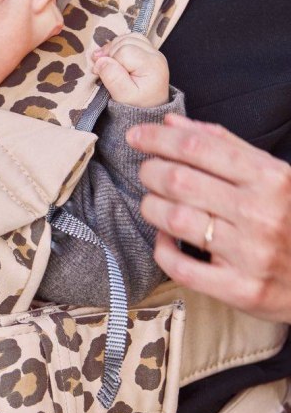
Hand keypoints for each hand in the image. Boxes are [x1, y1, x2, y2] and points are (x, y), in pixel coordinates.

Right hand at [91, 33, 169, 107]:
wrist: (147, 110)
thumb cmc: (136, 105)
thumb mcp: (122, 96)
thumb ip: (112, 77)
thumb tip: (100, 60)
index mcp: (152, 66)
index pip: (125, 51)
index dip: (110, 60)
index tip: (100, 74)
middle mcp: (156, 55)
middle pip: (126, 41)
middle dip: (110, 53)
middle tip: (101, 68)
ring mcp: (153, 52)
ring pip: (129, 37)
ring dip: (114, 47)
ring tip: (107, 61)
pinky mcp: (148, 51)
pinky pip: (132, 38)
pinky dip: (120, 44)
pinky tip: (114, 56)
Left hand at [127, 113, 290, 321]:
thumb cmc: (289, 216)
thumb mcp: (270, 174)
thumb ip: (223, 144)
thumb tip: (172, 123)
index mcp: (270, 178)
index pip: (198, 147)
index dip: (158, 138)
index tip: (136, 136)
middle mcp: (261, 213)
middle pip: (180, 181)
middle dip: (151, 171)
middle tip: (147, 171)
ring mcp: (251, 254)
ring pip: (176, 220)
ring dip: (152, 206)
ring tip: (154, 202)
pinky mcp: (241, 290)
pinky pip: (181, 267)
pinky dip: (162, 249)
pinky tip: (165, 238)